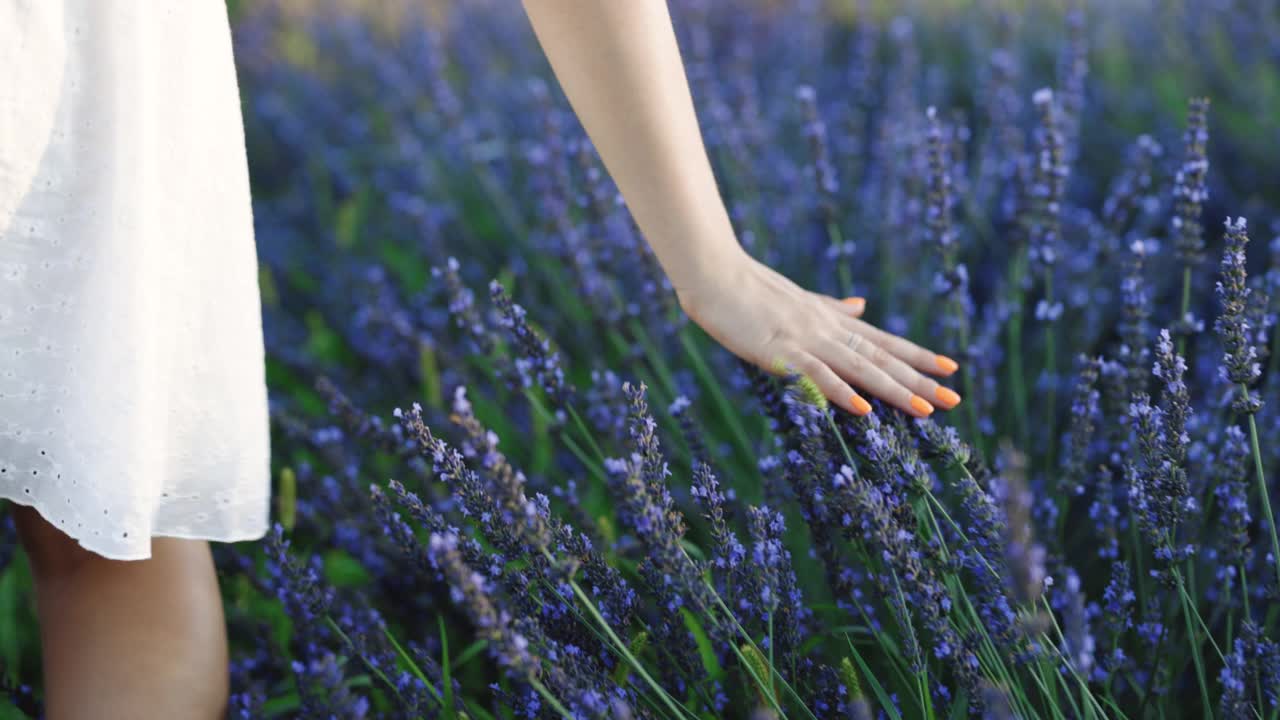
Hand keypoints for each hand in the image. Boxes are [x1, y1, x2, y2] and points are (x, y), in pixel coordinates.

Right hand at [675, 250, 960, 417]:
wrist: (714, 272)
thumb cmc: (747, 288)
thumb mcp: (799, 299)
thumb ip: (831, 308)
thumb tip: (860, 305)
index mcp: (830, 320)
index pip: (883, 340)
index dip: (918, 356)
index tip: (950, 368)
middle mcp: (827, 329)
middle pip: (882, 358)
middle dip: (919, 380)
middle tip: (955, 399)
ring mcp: (807, 339)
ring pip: (860, 367)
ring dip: (894, 390)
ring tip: (926, 409)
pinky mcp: (781, 350)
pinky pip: (817, 375)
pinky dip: (841, 392)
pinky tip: (863, 410)